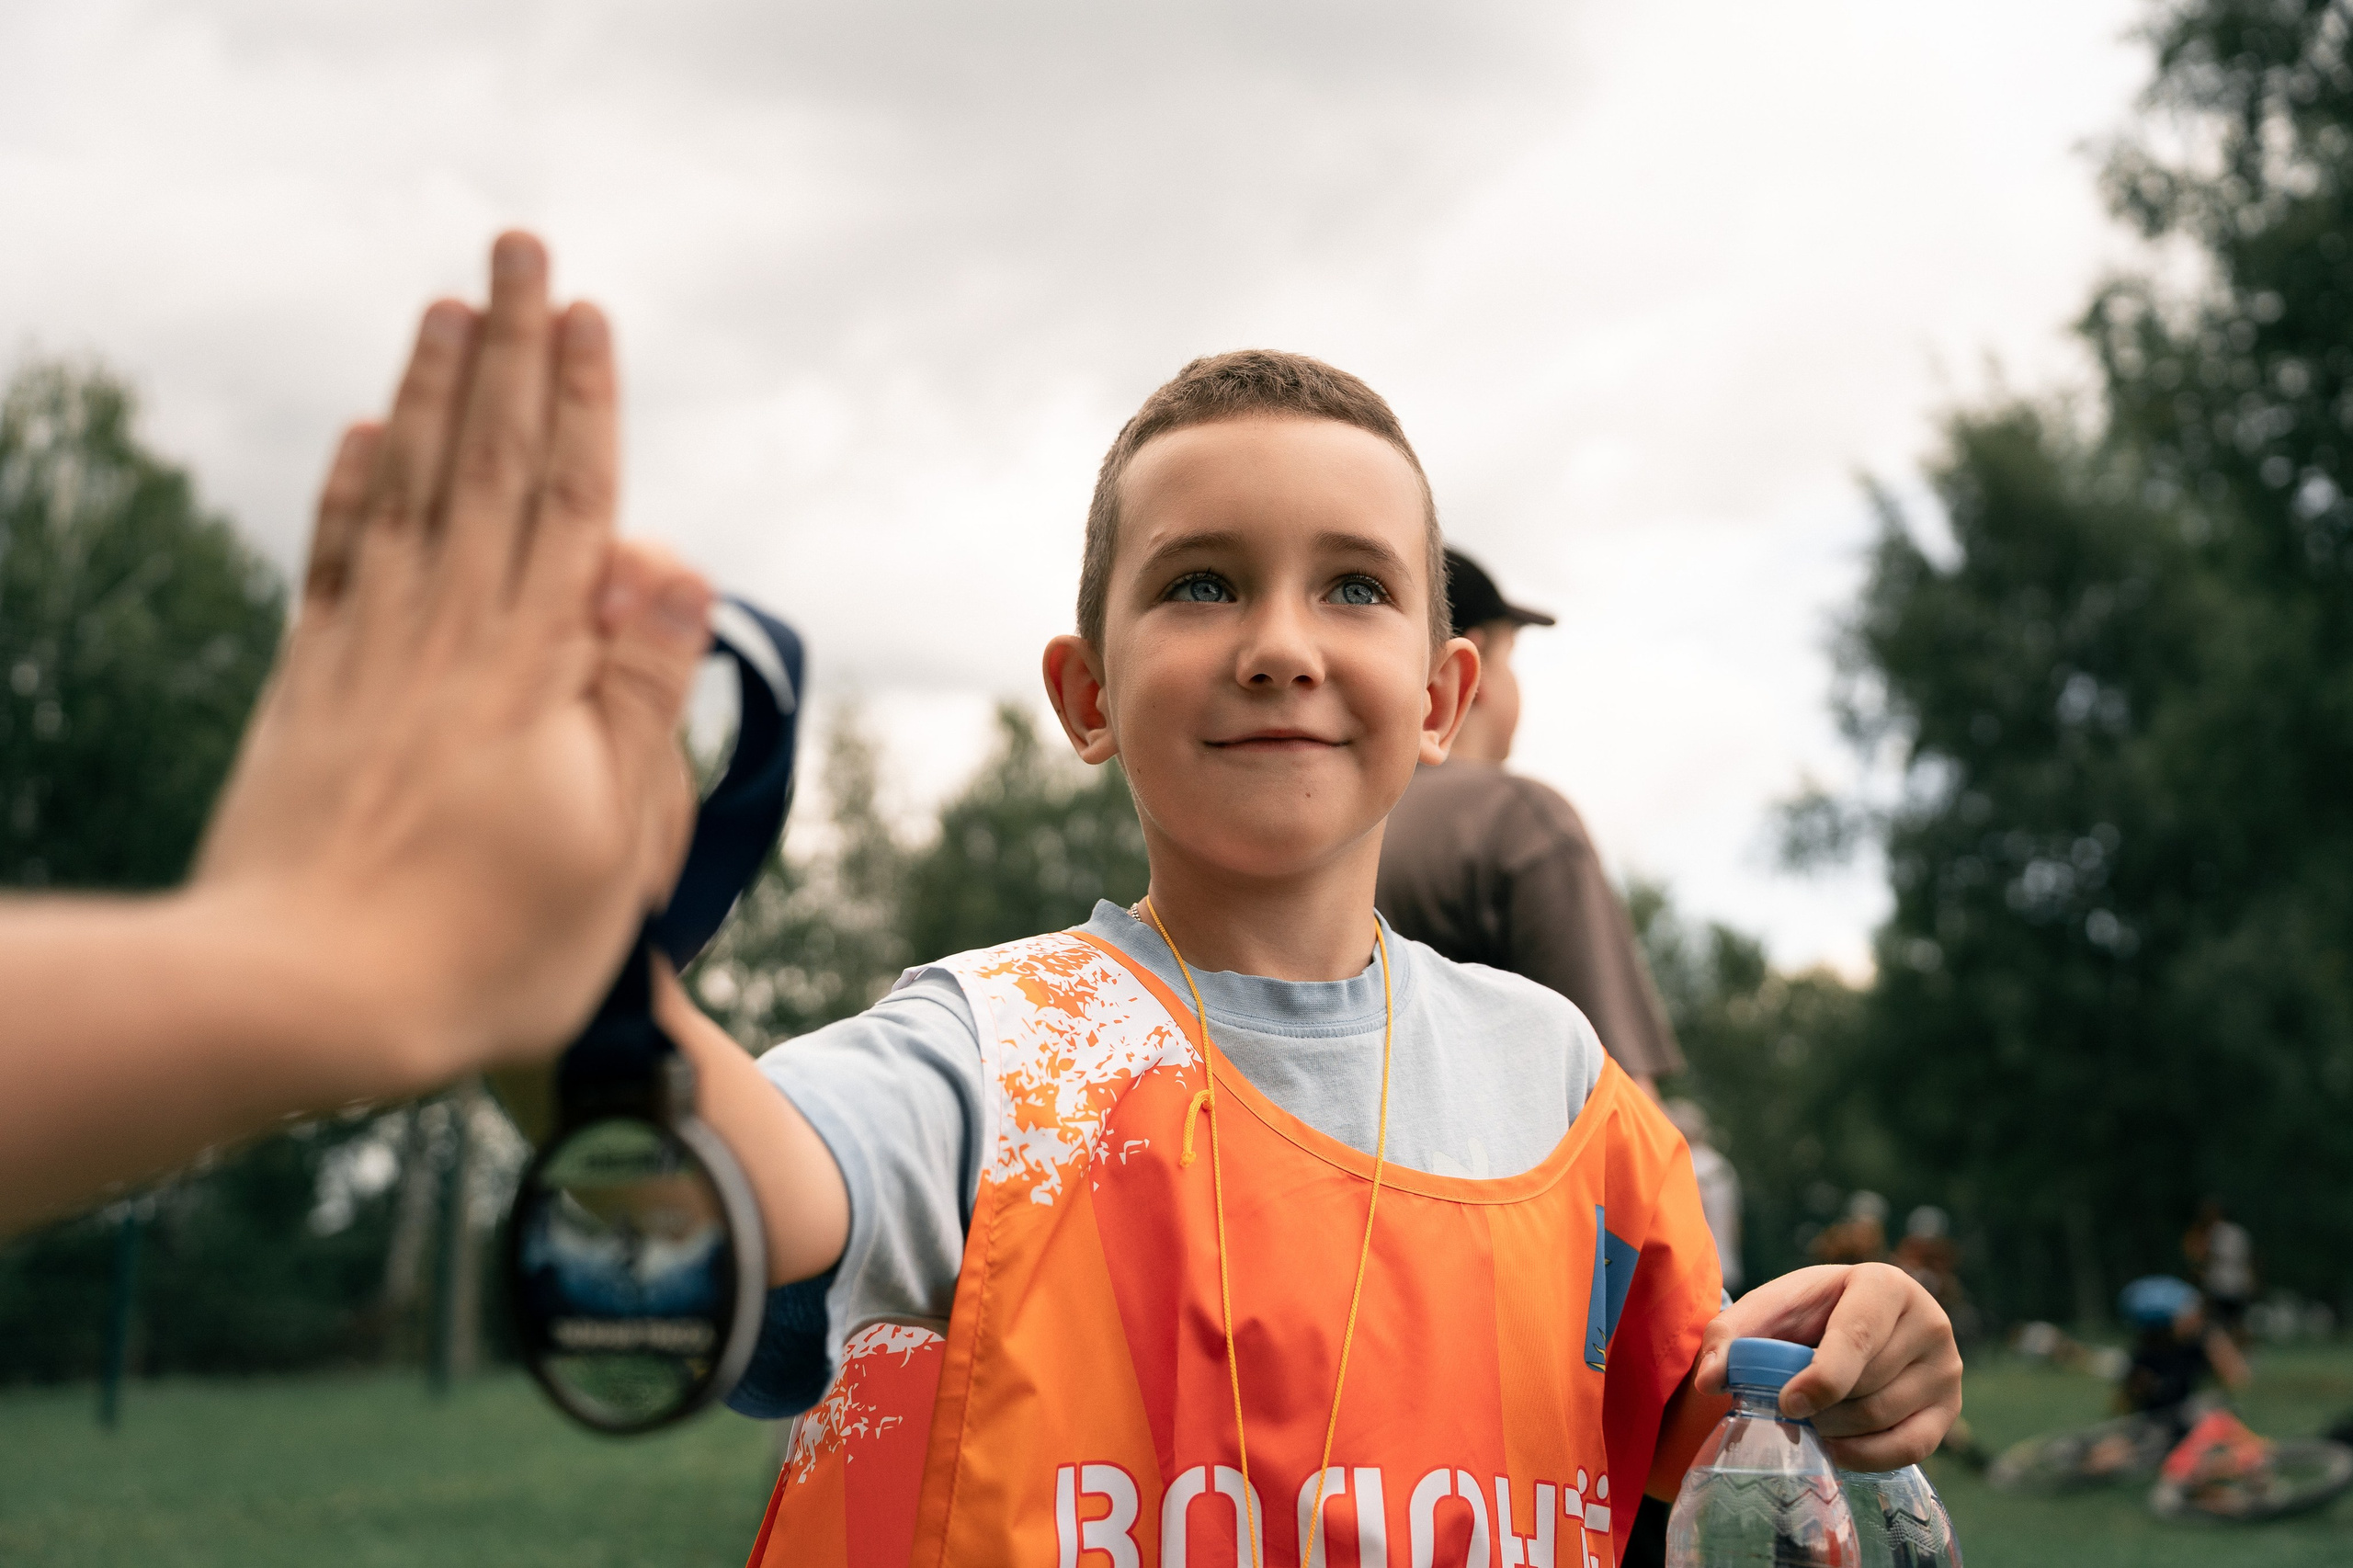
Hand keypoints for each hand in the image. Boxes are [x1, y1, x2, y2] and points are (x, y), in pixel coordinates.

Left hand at [195, 231, 710, 1089]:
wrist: (303, 998)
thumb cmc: (486, 940)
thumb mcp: (611, 834)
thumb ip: (639, 688)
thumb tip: (673, 556)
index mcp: (534, 664)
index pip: (572, 503)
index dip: (584, 403)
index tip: (586, 311)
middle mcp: (450, 633)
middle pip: (490, 465)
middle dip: (507, 350)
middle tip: (515, 247)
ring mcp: (371, 654)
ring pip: (412, 491)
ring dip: (434, 391)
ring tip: (447, 306)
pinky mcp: (312, 690)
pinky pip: (337, 560)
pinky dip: (353, 489)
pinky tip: (371, 437)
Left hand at [1693, 1263, 1961, 1469]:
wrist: (1846, 1319)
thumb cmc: (1806, 1313)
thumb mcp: (1766, 1310)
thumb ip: (1728, 1335)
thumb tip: (1709, 1380)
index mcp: (1884, 1284)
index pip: (1856, 1338)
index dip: (1820, 1378)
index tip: (1788, 1403)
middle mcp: (1928, 1321)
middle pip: (1867, 1384)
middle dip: (1820, 1404)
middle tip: (1791, 1404)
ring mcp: (1946, 1366)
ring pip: (1884, 1417)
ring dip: (1836, 1428)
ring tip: (1812, 1415)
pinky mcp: (1949, 1407)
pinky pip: (1911, 1448)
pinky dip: (1866, 1456)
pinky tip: (1835, 1445)